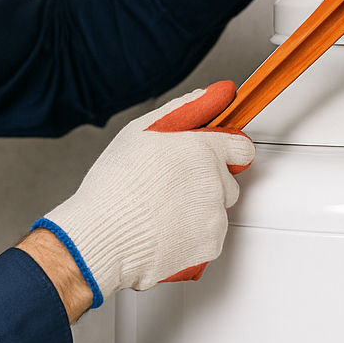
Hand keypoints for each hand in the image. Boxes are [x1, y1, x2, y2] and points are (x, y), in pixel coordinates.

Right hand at [30, 83, 254, 305]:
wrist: (101, 237)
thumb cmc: (114, 187)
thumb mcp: (140, 132)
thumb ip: (182, 111)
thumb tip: (208, 96)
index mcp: (202, 150)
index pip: (241, 148)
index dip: (228, 153)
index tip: (219, 159)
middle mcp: (215, 183)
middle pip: (227, 184)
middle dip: (206, 187)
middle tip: (172, 192)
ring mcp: (215, 217)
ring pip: (216, 214)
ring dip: (197, 215)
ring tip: (160, 216)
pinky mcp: (209, 246)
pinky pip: (208, 241)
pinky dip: (192, 240)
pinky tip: (164, 235)